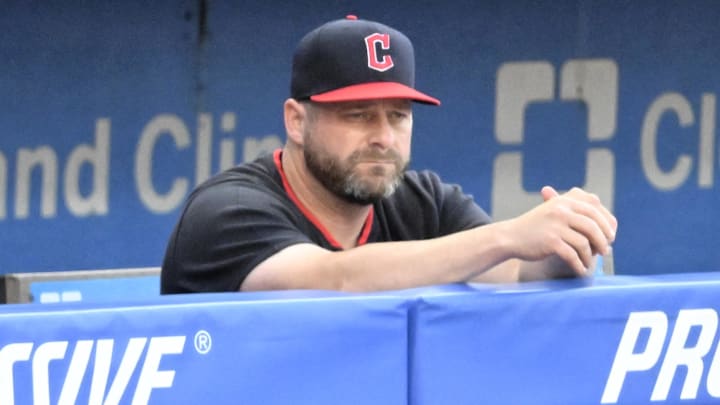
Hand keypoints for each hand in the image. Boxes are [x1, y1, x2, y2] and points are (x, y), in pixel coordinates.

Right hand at [501, 185, 616, 276]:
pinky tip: (581, 270)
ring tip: (591, 261)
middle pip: (593, 225)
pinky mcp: (550, 241)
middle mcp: (561, 210)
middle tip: (605, 250)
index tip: (610, 234)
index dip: (606, 222)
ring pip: (585, 242)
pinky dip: (580, 265)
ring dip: (591, 255)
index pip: (595, 208)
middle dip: (603, 240)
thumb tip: (610, 225)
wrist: (510, 236)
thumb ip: (577, 212)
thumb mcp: (553, 210)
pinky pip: (573, 255)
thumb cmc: (535, 226)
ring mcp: (555, 225)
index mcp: (564, 200)